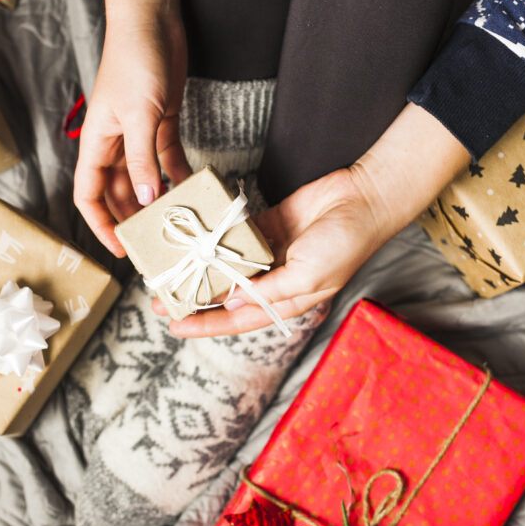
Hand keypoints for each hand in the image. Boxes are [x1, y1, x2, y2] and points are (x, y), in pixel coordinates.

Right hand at [73, 0, 190, 257]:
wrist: (152, 21)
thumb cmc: (133, 61)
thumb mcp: (139, 115)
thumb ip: (143, 160)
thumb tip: (147, 199)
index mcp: (96, 144)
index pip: (89, 195)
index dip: (100, 225)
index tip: (121, 248)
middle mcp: (115, 144)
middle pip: (119, 193)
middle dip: (134, 218)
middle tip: (157, 241)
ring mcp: (138, 135)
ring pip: (145, 179)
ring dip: (159, 199)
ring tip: (178, 220)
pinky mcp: (162, 123)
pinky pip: (168, 159)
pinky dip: (179, 174)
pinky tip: (193, 188)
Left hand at [155, 167, 388, 335]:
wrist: (364, 198)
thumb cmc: (344, 244)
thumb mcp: (308, 276)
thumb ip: (269, 291)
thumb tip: (231, 303)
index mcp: (287, 300)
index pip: (238, 320)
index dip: (206, 325)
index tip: (175, 327)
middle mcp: (274, 280)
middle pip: (227, 295)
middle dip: (194, 299)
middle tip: (160, 299)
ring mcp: (270, 252)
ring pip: (226, 265)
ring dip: (200, 268)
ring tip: (168, 270)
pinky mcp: (268, 226)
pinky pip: (235, 235)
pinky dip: (214, 237)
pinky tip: (191, 239)